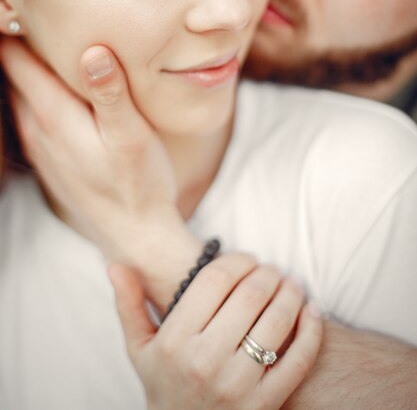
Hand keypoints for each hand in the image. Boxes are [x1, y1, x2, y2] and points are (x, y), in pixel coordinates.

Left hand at [1, 37, 201, 309]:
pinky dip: (35, 96)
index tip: (17, 0)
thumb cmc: (139, 184)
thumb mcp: (132, 138)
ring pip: (22, 97)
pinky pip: (31, 118)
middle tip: (32, 14)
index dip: (13, 30)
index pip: (18, 61)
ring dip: (26, 71)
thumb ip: (111, 93)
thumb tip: (92, 51)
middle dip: (19, 44)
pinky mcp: (50, 161)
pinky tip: (54, 93)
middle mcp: (38, 129)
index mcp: (56, 116)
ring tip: (41, 44)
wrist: (134, 237)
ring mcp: (40, 148)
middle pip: (16, 76)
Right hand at [108, 254, 322, 409]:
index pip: (216, 279)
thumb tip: (115, 265)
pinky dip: (311, 330)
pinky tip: (312, 310)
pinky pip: (298, 360)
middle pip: (250, 295)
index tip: (247, 258)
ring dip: (291, 293)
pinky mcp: (264, 405)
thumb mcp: (138, 348)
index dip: (238, 260)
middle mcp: (205, 361)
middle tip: (272, 269)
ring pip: (277, 321)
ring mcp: (237, 385)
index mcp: (174, 341)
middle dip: (267, 273)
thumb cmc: (161, 385)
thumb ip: (128, 305)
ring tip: (291, 284)